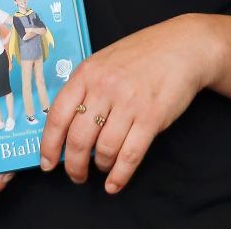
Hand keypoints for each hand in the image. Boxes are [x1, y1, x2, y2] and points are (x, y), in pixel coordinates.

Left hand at [39, 14, 220, 194]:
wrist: (183, 46)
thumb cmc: (143, 54)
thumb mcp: (104, 61)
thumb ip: (85, 87)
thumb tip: (66, 125)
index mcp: (88, 73)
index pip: (58, 115)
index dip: (49, 145)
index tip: (47, 162)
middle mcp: (105, 87)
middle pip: (78, 139)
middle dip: (73, 165)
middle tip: (76, 174)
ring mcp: (129, 103)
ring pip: (104, 150)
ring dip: (100, 167)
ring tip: (102, 168)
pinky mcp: (152, 117)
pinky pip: (130, 155)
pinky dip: (120, 175)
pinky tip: (115, 184)